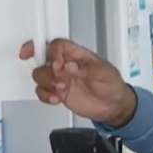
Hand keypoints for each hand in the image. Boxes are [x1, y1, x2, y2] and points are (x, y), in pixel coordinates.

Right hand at [18, 38, 136, 125]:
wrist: (113, 107)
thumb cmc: (112, 85)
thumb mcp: (105, 73)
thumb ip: (87, 68)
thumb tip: (70, 65)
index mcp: (76, 54)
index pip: (56, 45)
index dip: (51, 51)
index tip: (54, 62)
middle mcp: (65, 65)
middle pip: (42, 58)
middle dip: (46, 69)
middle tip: (58, 78)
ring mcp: (60, 79)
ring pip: (39, 75)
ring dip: (46, 83)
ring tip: (60, 90)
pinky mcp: (57, 93)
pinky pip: (42, 91)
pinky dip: (45, 95)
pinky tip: (56, 99)